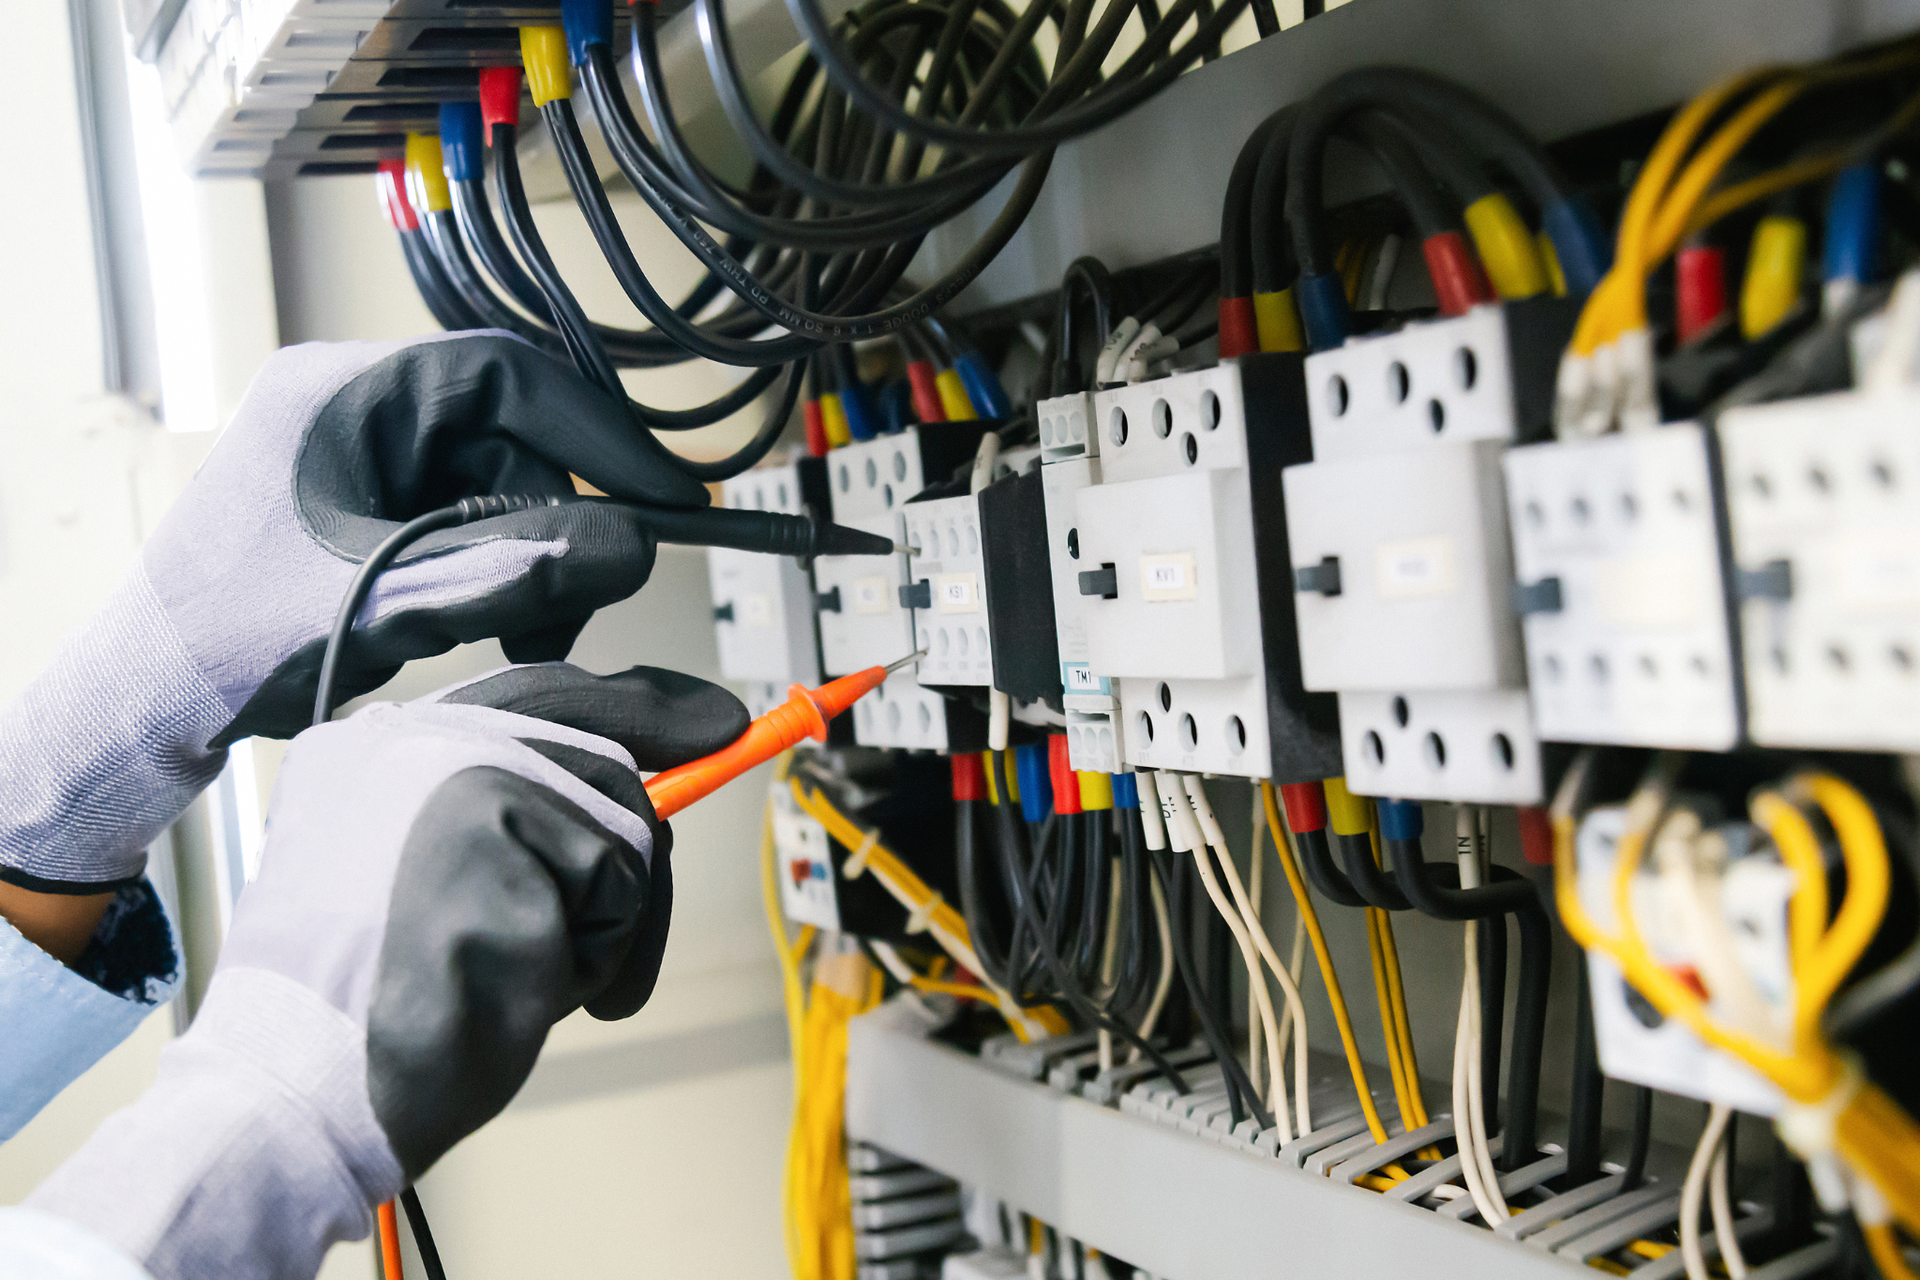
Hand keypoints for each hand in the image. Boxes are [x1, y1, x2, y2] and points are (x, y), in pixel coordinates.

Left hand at [0, 332, 706, 893]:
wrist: (151, 702)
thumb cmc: (229, 640)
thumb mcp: (388, 602)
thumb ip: (511, 572)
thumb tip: (630, 549)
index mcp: (344, 391)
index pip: (506, 375)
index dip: (598, 431)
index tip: (665, 494)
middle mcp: (355, 406)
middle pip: (509, 439)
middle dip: (556, 524)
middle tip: (577, 606)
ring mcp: (361, 455)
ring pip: (496, 486)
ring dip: (527, 560)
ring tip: (521, 636)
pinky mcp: (367, 504)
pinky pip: (465, 519)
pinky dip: (493, 573)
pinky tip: (481, 624)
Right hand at [26, 663, 746, 1279]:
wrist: (299, 1094)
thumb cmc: (368, 1022)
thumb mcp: (427, 895)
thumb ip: (505, 831)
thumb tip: (638, 802)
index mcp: (368, 754)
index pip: (526, 696)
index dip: (630, 704)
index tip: (704, 714)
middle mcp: (402, 738)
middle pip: (590, 733)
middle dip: (663, 776)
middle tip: (727, 739)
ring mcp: (447, 771)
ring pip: (619, 819)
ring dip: (611, 918)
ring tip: (528, 976)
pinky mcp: (494, 820)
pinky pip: (619, 880)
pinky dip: (605, 950)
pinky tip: (526, 986)